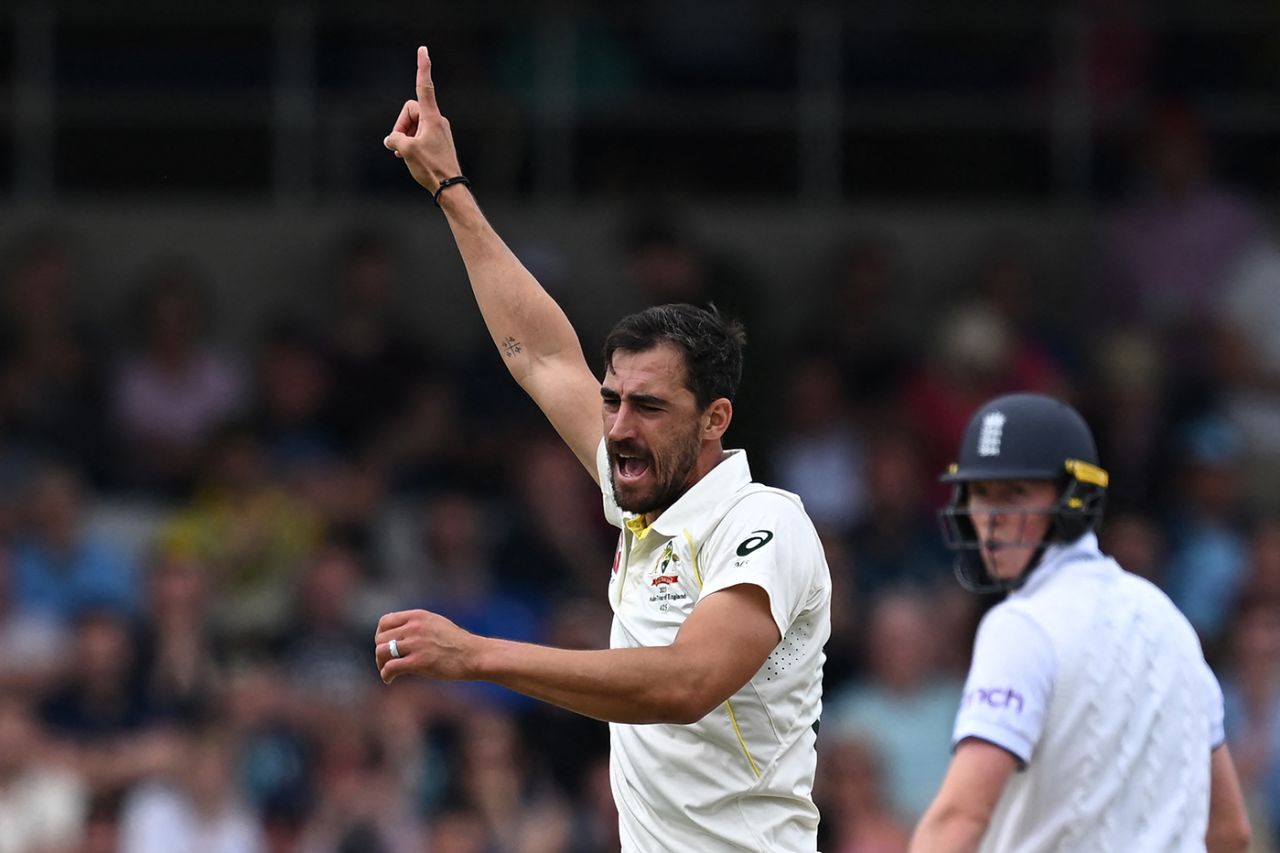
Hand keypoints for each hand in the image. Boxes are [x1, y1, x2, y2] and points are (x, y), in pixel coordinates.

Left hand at [374, 608, 477, 683]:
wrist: (474, 655)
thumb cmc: (457, 643)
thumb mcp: (436, 624)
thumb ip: (417, 625)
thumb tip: (396, 635)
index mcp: (418, 616)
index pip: (385, 621)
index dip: (381, 635)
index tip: (386, 646)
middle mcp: (414, 627)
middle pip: (380, 638)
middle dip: (381, 652)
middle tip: (388, 662)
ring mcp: (416, 644)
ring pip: (381, 652)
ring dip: (381, 664)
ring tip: (388, 672)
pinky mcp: (419, 662)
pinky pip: (390, 667)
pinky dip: (386, 675)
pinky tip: (390, 680)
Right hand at [383, 46, 464, 193]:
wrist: (450, 187)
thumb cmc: (431, 168)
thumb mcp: (406, 151)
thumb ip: (395, 139)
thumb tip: (392, 140)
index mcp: (431, 117)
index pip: (424, 86)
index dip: (422, 67)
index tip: (423, 49)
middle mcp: (437, 121)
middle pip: (410, 111)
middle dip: (400, 125)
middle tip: (399, 145)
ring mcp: (438, 131)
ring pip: (413, 126)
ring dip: (405, 137)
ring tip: (406, 156)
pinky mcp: (438, 142)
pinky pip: (419, 136)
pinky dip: (411, 143)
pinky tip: (408, 158)